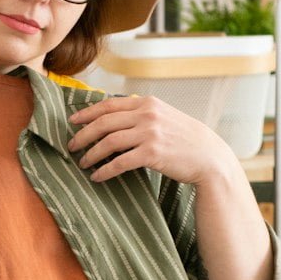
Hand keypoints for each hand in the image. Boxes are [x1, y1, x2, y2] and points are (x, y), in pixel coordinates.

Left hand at [66, 93, 233, 185]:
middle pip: (104, 122)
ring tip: (82, 162)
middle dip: (83, 135)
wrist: (209, 156)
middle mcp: (147, 114)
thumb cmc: (183, 138)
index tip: (72, 122)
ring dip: (91, 154)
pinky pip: (120, 162)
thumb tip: (111, 118)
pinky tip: (97, 176)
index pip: (108, 105)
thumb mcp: (163, 116)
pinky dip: (105, 170)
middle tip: (71, 146)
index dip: (87, 113)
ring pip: (109, 142)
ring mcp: (150, 133)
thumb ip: (140, 114)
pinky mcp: (152, 153)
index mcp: (147, 103)